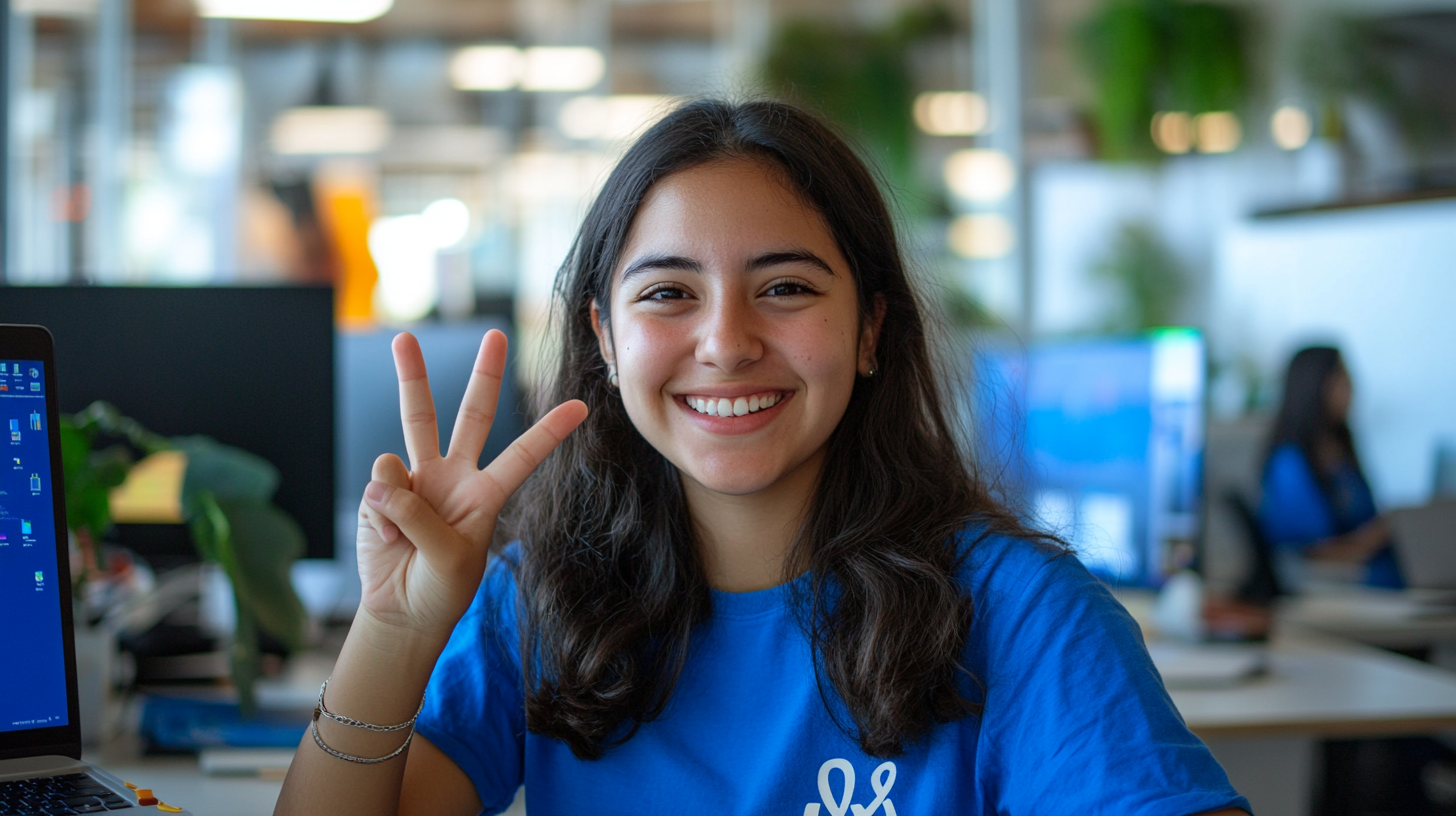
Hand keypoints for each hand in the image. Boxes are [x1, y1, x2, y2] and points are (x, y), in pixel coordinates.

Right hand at [355, 330, 586, 638]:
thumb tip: (383, 482)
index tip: (582, 406)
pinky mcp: (382, 490)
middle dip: (484, 374)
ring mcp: (417, 479)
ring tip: (404, 349)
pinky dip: (381, 514)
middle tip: (496, 334)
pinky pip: (380, 483)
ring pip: (416, 418)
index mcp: (486, 495)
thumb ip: (420, 519)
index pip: (522, 456)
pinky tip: (387, 537)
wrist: (401, 612)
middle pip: (473, 414)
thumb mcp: (448, 560)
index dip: (549, 432)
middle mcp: (454, 477)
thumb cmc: (438, 590)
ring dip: (411, 377)